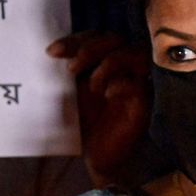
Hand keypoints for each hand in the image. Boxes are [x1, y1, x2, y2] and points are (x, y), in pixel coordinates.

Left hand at [47, 31, 150, 182]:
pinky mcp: (146, 98)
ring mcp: (138, 81)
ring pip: (135, 51)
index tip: (51, 53)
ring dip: (108, 60)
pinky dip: (120, 80)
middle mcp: (122, 68)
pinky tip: (105, 92)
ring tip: (89, 82)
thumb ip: (67, 72)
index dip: (75, 39)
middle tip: (70, 69)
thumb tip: (49, 52)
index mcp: (102, 63)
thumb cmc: (85, 127)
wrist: (98, 158)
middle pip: (114, 38)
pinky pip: (140, 79)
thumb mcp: (70, 94)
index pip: (95, 37)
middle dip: (89, 47)